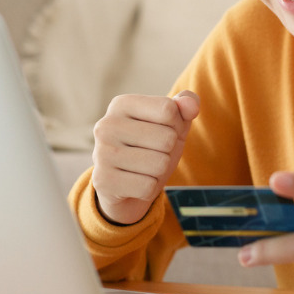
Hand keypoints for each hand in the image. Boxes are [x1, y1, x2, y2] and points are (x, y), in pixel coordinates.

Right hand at [91, 91, 199, 224]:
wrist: (126, 186)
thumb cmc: (152, 147)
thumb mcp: (172, 124)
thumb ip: (186, 106)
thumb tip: (192, 106)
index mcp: (121, 104)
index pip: (168, 109)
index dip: (175, 125)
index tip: (160, 131)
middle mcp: (106, 125)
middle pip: (166, 139)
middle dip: (168, 151)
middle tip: (151, 154)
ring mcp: (101, 153)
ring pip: (160, 165)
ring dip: (159, 171)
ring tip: (143, 169)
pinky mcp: (103, 181)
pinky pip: (148, 187)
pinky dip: (149, 189)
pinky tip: (135, 183)